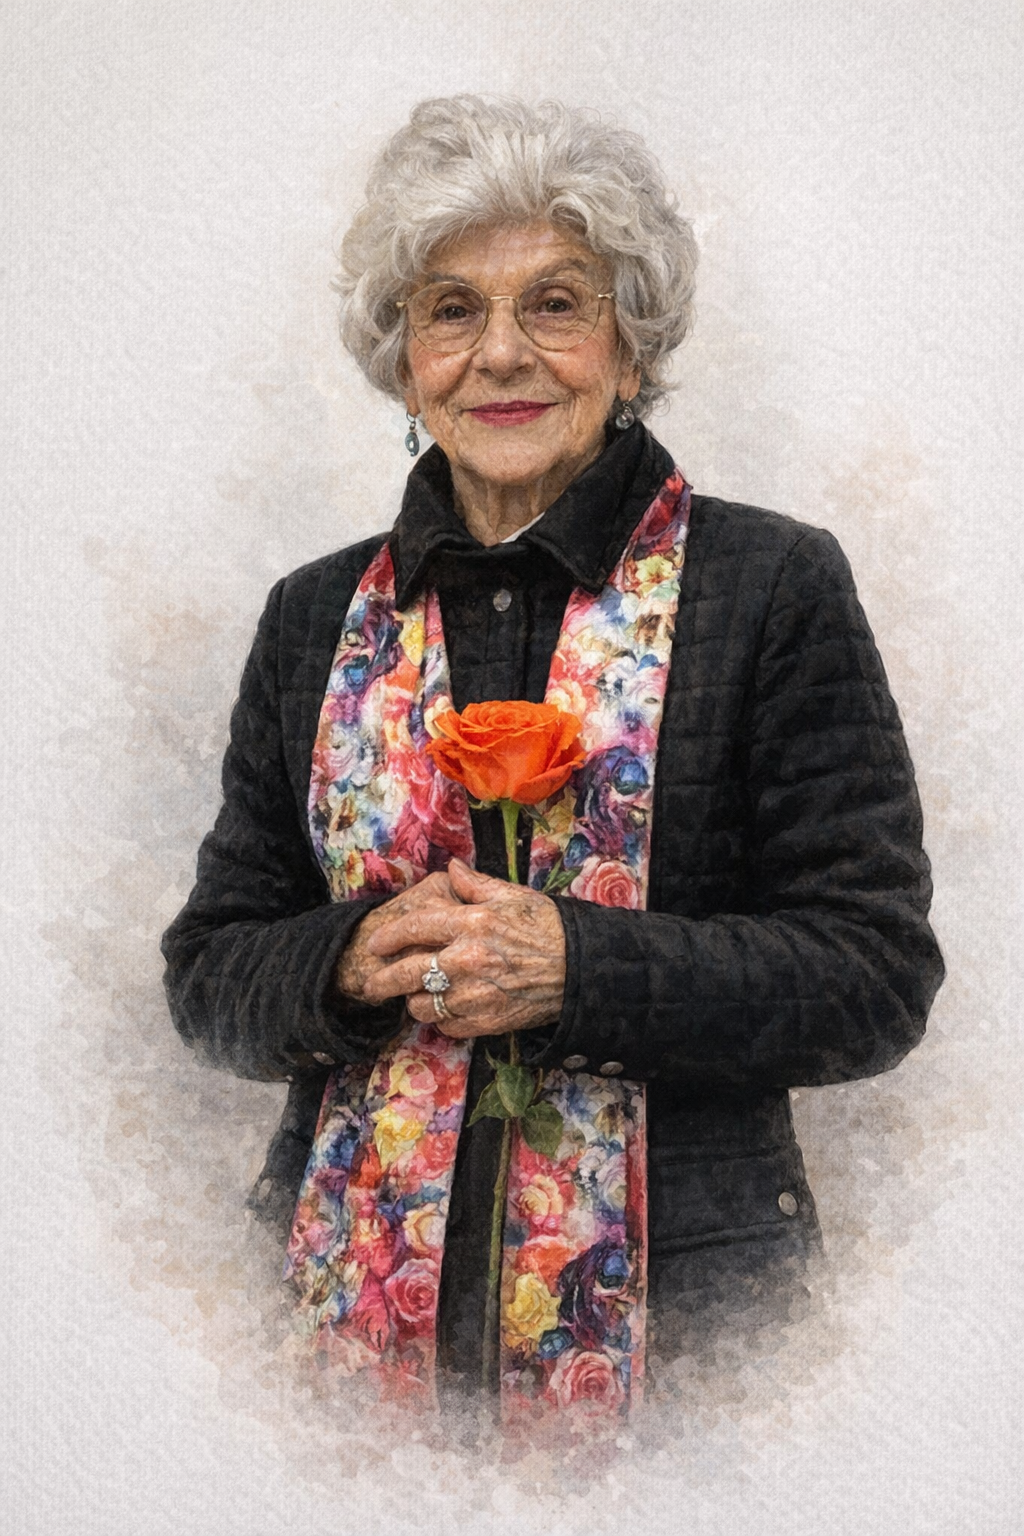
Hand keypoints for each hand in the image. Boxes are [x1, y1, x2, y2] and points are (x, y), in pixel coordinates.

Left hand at [359, 858, 565, 1037]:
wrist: (579, 968)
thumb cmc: (547, 927)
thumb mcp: (512, 895)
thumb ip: (474, 885)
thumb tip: (450, 869)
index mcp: (472, 923)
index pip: (415, 928)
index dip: (389, 936)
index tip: (375, 944)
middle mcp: (467, 959)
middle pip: (407, 973)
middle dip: (382, 980)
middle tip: (372, 983)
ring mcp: (475, 995)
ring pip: (422, 1005)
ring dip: (415, 1000)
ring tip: (418, 994)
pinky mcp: (486, 1021)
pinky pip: (447, 1026)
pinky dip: (442, 1019)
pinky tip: (447, 1008)